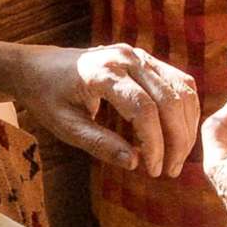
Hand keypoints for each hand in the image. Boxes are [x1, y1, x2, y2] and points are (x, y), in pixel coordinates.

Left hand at [18, 44, 202, 177]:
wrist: (40, 66)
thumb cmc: (48, 98)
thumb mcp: (65, 126)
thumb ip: (99, 143)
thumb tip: (135, 163)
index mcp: (102, 73)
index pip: (143, 109)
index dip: (154, 143)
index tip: (152, 170)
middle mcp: (127, 58)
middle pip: (169, 99)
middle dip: (176, 138)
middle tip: (171, 170)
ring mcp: (140, 55)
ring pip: (181, 89)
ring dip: (186, 125)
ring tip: (178, 156)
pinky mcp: (147, 59)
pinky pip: (179, 82)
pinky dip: (186, 109)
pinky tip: (180, 133)